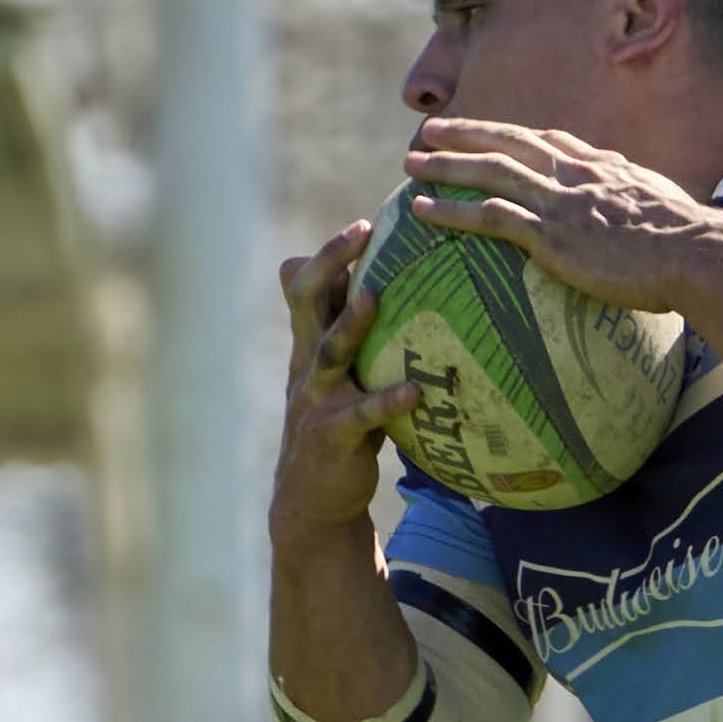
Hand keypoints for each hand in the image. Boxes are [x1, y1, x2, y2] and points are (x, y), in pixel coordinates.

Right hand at [268, 222, 405, 550]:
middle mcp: (307, 363)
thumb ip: (355, 337)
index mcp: (310, 344)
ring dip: (350, 322)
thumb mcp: (343, 378)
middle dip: (329, 260)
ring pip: (328, 351)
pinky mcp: (333, 435)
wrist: (313, 499)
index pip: (306, 285)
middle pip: (305, 299)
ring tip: (375, 295)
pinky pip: (362, 414)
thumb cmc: (340, 427)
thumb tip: (389, 290)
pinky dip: (388, 400)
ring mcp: (316, 399)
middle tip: (360, 230)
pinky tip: (417, 390)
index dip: (329, 253)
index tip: (364, 222)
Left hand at [394, 117, 722, 320]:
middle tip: (432, 130)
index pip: (549, 140)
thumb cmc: (692, 246)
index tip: (493, 132)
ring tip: (412, 162)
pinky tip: (422, 210)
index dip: (515, 135)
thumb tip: (647, 221)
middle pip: (509, 142)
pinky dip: (451, 209)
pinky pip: (488, 216)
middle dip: (467, 133)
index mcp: (603, 166)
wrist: (696, 254)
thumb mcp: (665, 211)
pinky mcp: (549, 235)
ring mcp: (559, 202)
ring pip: (489, 171)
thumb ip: (642, 207)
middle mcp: (575, 173)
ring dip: (446, 165)